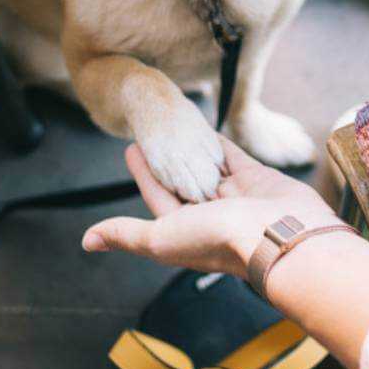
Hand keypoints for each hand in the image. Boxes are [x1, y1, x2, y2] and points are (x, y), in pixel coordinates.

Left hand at [82, 136, 338, 275]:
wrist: (281, 234)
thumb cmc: (220, 240)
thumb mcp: (161, 238)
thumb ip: (127, 234)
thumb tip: (87, 241)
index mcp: (185, 231)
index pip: (158, 197)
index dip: (144, 173)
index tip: (131, 148)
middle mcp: (210, 214)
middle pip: (183, 181)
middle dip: (168, 159)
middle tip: (153, 131)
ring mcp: (235, 196)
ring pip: (208, 168)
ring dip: (193, 150)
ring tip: (178, 126)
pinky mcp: (257, 179)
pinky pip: (234, 158)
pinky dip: (220, 145)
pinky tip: (209, 130)